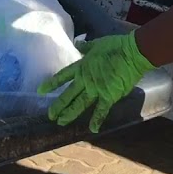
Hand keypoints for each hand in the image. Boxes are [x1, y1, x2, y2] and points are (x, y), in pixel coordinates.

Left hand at [37, 32, 153, 132]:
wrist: (132, 53)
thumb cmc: (116, 46)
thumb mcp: (97, 44)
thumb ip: (86, 47)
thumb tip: (78, 44)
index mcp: (82, 67)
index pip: (63, 76)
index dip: (51, 83)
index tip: (40, 91)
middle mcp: (85, 80)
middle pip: (69, 94)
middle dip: (59, 105)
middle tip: (50, 115)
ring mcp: (96, 89)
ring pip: (80, 104)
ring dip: (70, 114)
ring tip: (61, 122)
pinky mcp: (108, 96)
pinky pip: (101, 110)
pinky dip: (97, 120)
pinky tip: (92, 129)